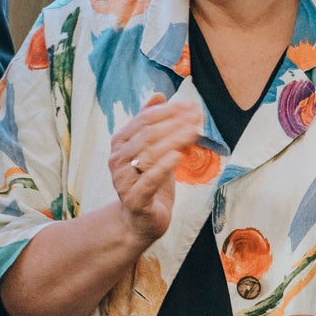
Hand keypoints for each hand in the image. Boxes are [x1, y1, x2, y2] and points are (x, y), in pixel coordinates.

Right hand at [107, 94, 205, 249]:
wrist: (139, 220)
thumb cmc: (148, 182)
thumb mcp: (151, 150)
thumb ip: (151, 123)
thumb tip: (158, 94)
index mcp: (120, 144)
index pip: (144, 120)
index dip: (168, 111)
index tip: (191, 105)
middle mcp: (117, 160)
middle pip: (147, 135)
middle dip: (174, 123)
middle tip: (198, 116)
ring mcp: (123, 180)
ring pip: (149, 155)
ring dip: (174, 140)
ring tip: (195, 131)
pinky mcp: (134, 199)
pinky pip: (149, 180)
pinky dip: (163, 167)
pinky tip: (178, 156)